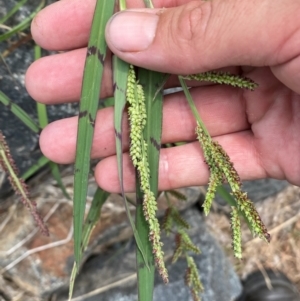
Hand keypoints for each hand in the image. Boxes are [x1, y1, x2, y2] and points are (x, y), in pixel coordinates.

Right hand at [26, 0, 299, 192]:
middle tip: (45, 90)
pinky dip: (160, 170)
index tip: (50, 31)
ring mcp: (253, 101)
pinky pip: (203, 160)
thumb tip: (124, 33)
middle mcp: (244, 47)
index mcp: (246, 1)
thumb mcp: (289, 13)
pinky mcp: (266, 150)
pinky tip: (117, 178)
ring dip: (116, 136)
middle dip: (95, 78)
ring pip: (171, 119)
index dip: (100, 14)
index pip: (157, 2)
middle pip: (154, 63)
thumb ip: (205, 19)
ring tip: (67, 149)